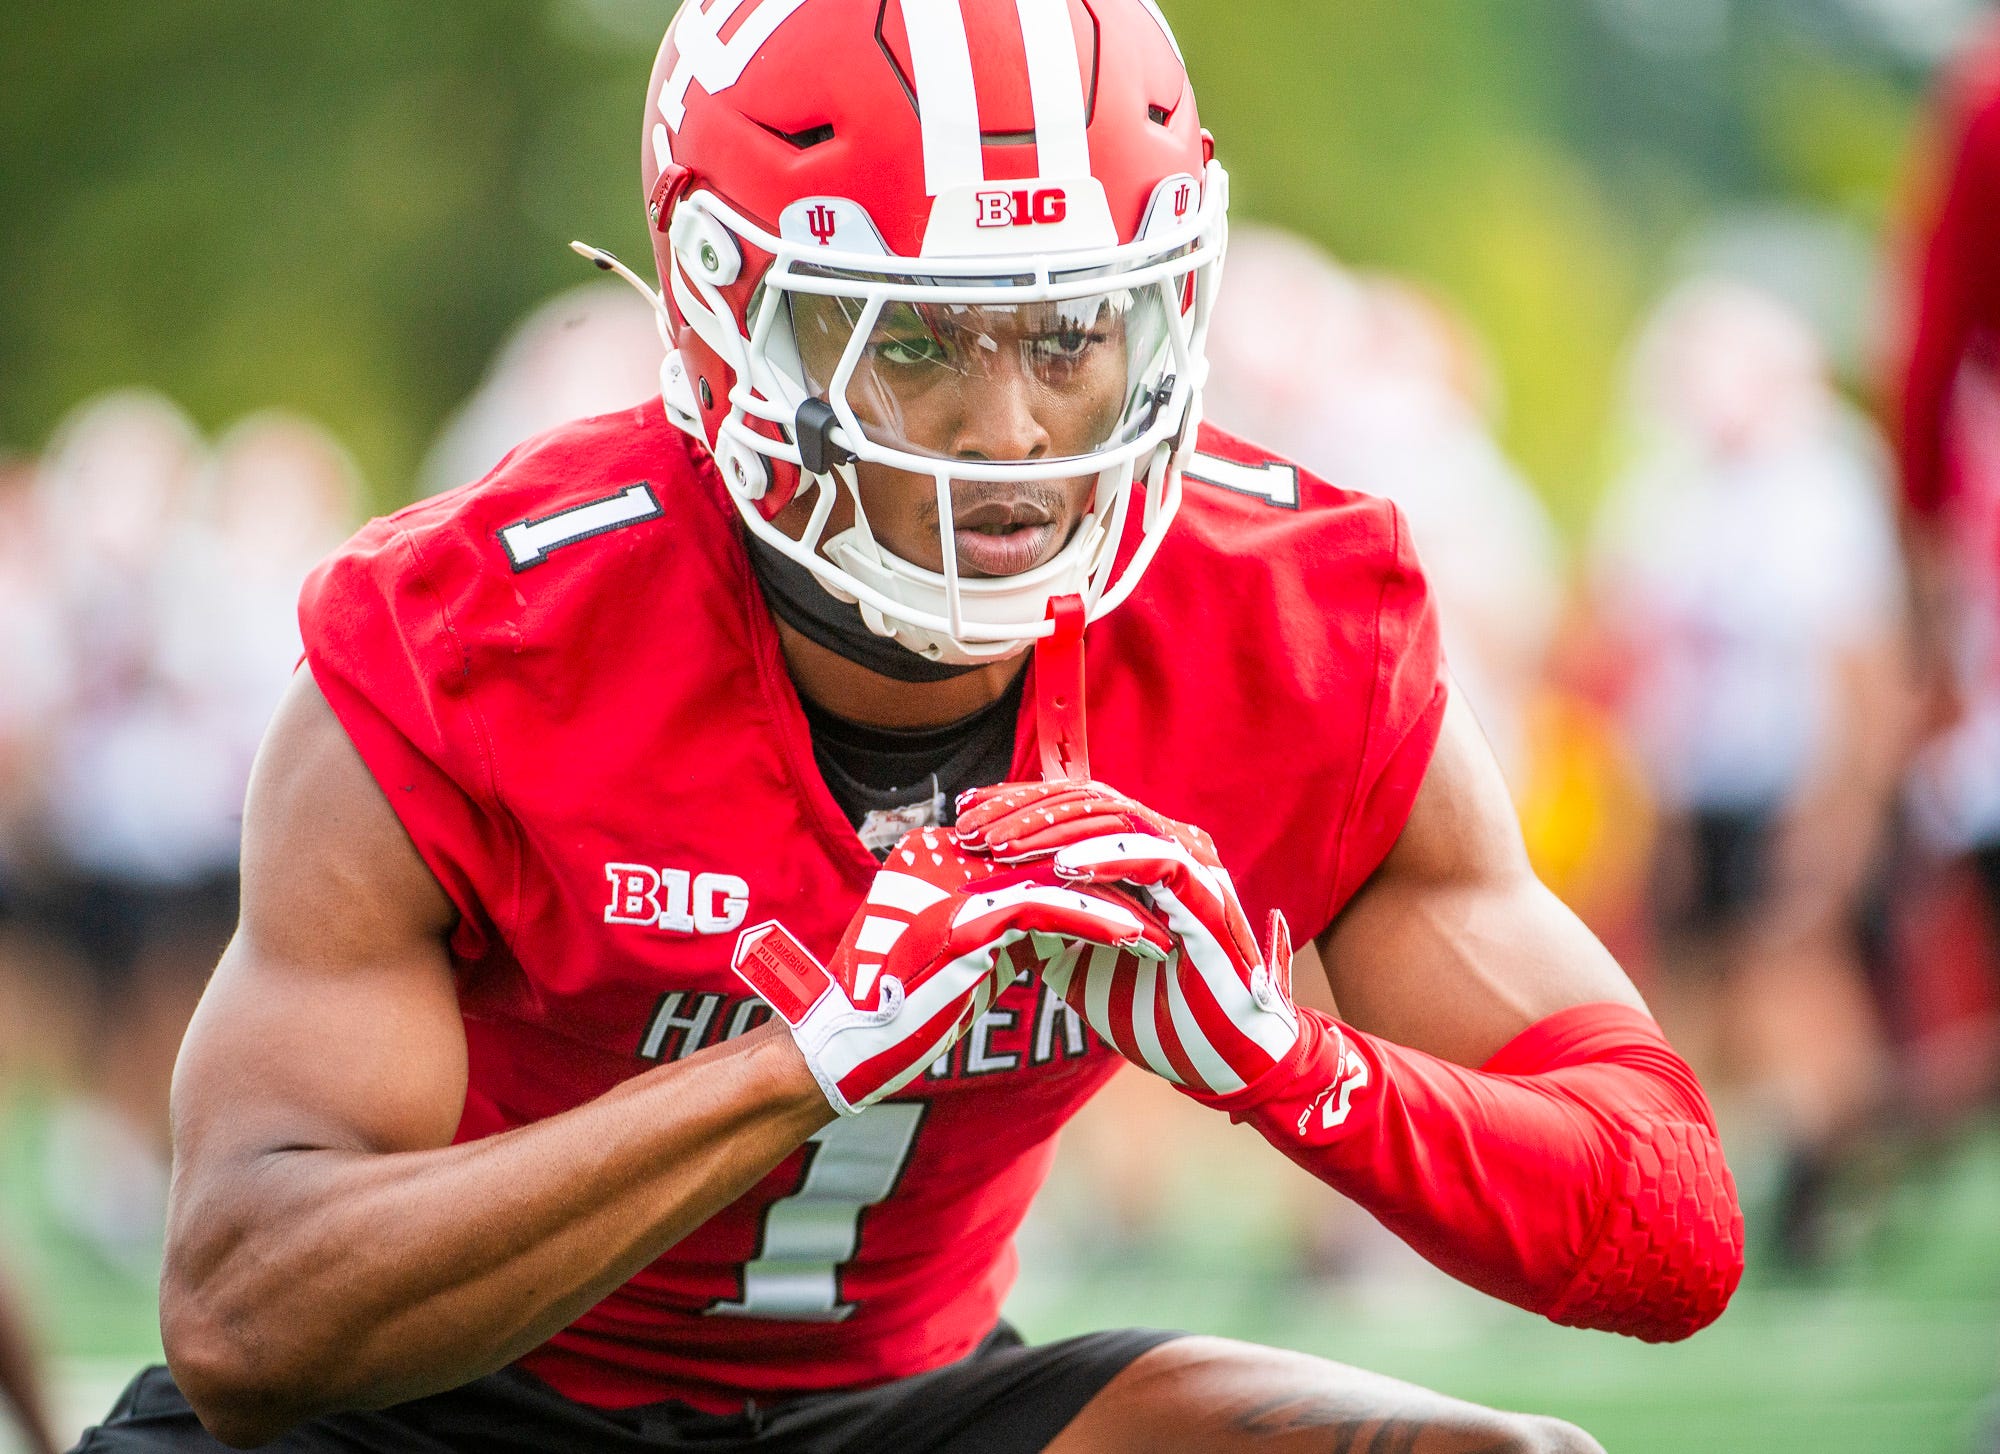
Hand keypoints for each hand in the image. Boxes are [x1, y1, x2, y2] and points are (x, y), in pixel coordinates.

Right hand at [731, 826, 1169, 1114]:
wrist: (844, 1051)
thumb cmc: (900, 1011)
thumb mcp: (961, 952)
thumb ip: (1001, 923)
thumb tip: (1058, 914)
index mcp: (936, 853)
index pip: (1032, 845)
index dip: (1092, 867)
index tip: (1142, 890)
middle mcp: (940, 854)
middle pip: (1050, 851)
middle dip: (1115, 878)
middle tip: (1169, 901)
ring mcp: (949, 884)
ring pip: (1057, 877)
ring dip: (1119, 902)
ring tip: (1167, 928)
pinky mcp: (963, 922)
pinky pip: (1048, 912)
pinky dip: (1098, 924)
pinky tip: (1137, 941)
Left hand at [957, 782, 1303, 1100]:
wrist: (1219, 1063)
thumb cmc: (1155, 1012)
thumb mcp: (1078, 957)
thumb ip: (1046, 919)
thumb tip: (986, 899)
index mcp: (1142, 852)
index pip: (1074, 803)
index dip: (1018, 804)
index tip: (963, 816)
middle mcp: (1169, 846)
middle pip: (1089, 799)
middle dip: (1024, 810)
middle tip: (969, 826)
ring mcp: (1192, 866)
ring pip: (1116, 819)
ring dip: (1054, 830)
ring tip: (1002, 846)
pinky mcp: (1207, 895)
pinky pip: (1153, 859)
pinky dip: (1105, 859)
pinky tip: (1060, 868)